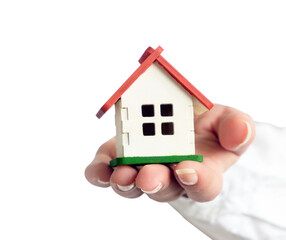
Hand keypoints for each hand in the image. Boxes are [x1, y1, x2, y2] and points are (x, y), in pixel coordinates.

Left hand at [85, 104, 254, 201]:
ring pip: (133, 185)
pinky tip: (98, 170)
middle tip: (149, 176)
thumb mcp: (227, 119)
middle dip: (155, 183)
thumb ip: (236, 126)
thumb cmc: (206, 124)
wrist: (180, 117)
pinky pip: (106, 174)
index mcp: (200, 169)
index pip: (202, 186)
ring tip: (121, 173)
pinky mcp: (119, 160)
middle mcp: (169, 175)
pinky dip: (100, 174)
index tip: (188, 170)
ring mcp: (142, 169)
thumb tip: (240, 133)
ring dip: (126, 182)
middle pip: (163, 188)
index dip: (196, 182)